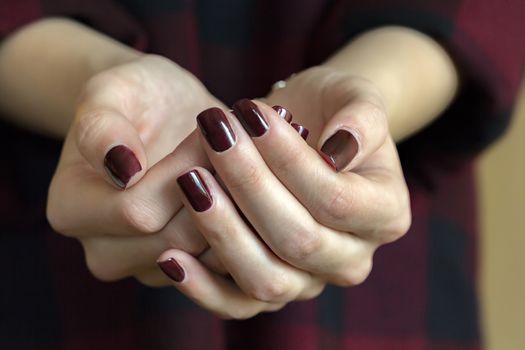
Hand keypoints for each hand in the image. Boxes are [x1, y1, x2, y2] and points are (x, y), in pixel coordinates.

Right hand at [47, 54, 225, 285]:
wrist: (161, 115)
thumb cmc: (136, 98)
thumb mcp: (113, 91)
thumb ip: (103, 126)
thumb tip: (123, 169)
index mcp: (71, 211)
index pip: (138, 211)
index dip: (184, 170)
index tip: (211, 131)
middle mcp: (103, 251)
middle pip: (176, 239)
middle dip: (214, 188)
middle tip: (237, 145)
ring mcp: (144, 267)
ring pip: (206, 255)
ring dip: (235, 207)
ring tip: (243, 162)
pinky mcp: (182, 271)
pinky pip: (222, 261)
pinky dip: (243, 225)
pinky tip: (246, 186)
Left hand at [157, 69, 410, 318]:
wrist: (309, 133)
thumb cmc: (331, 110)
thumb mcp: (355, 96)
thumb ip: (360, 117)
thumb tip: (340, 147)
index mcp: (385, 214)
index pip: (337, 200)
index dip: (290, 161)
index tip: (249, 115)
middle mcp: (352, 258)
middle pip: (298, 240)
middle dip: (249, 185)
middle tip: (214, 137)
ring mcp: (310, 281)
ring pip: (266, 279)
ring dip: (222, 232)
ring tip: (191, 181)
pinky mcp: (271, 289)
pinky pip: (237, 304)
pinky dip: (202, 287)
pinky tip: (171, 256)